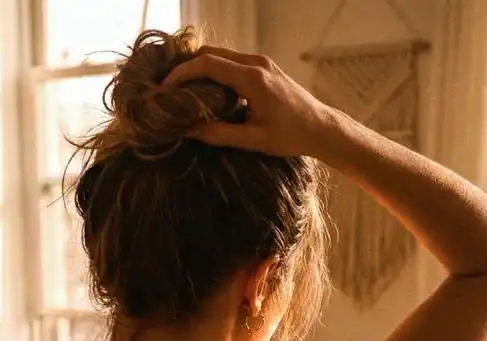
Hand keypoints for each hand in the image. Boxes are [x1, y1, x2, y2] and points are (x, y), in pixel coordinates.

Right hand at [163, 45, 331, 156]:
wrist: (321, 128)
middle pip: (211, 53)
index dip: (182, 73)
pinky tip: (207, 90)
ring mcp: (261, 62)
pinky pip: (232, 62)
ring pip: (221, 56)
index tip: (165, 87)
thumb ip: (218, 134)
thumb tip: (186, 131)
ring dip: (200, 69)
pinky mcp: (264, 67)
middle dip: (187, 67)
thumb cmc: (290, 136)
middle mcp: (256, 62)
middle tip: (169, 88)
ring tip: (184, 90)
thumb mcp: (252, 140)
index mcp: (252, 78)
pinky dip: (215, 71)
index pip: (207, 64)